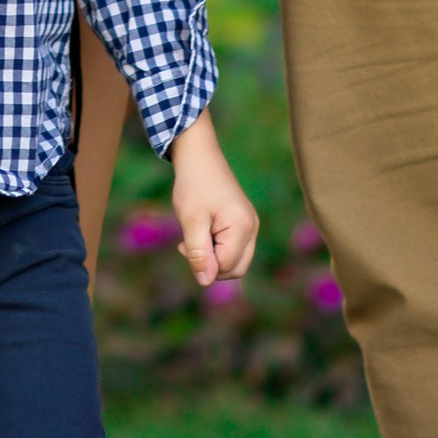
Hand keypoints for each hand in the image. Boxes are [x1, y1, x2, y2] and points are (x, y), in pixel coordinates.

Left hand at [168, 111, 257, 287]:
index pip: (225, 267)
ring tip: (193, 236)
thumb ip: (199, 253)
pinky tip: (200, 231)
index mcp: (243, 227)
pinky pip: (232, 247)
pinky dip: (215, 247)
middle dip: (210, 264)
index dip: (203, 264)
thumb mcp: (191, 220)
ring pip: (234, 260)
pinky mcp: (243, 222)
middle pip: (235, 268)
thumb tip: (205, 282)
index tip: (184, 245)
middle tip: (188, 244)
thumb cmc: (194, 184)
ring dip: (211, 256)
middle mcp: (253, 228)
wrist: (198, 155)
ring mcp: (250, 225)